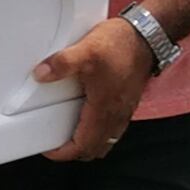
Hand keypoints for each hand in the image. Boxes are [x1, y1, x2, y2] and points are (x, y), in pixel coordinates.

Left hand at [33, 17, 158, 162]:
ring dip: (89, 143)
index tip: (49, 150)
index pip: (84, 146)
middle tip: (57, 144)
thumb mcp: (87, 50)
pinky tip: (90, 116)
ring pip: (107, 140)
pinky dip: (100, 131)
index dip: (63, 153)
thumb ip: (62, 63)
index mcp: (104, 109)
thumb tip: (41, 74)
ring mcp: (124, 109)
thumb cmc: (121, 44)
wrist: (147, 35)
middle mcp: (116, 114)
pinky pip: (114, 128)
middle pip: (95, 149)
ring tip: (71, 134)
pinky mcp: (128, 101)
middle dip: (75, 152)